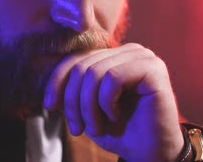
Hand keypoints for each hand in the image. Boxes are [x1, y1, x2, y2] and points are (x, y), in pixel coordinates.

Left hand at [43, 43, 183, 161]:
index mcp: (115, 55)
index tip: (50, 106)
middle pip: (83, 66)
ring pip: (95, 72)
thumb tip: (50, 80)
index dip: (57, 82)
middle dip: (73, 101)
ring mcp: (144, 57)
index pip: (76, 58)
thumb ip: (74, 88)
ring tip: (96, 128)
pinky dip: (107, 103)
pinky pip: (113, 78)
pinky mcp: (153, 69)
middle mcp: (130, 51)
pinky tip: (116, 116)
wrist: (149, 154)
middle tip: (77, 128)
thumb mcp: (88, 107)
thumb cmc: (121, 131)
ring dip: (88, 107)